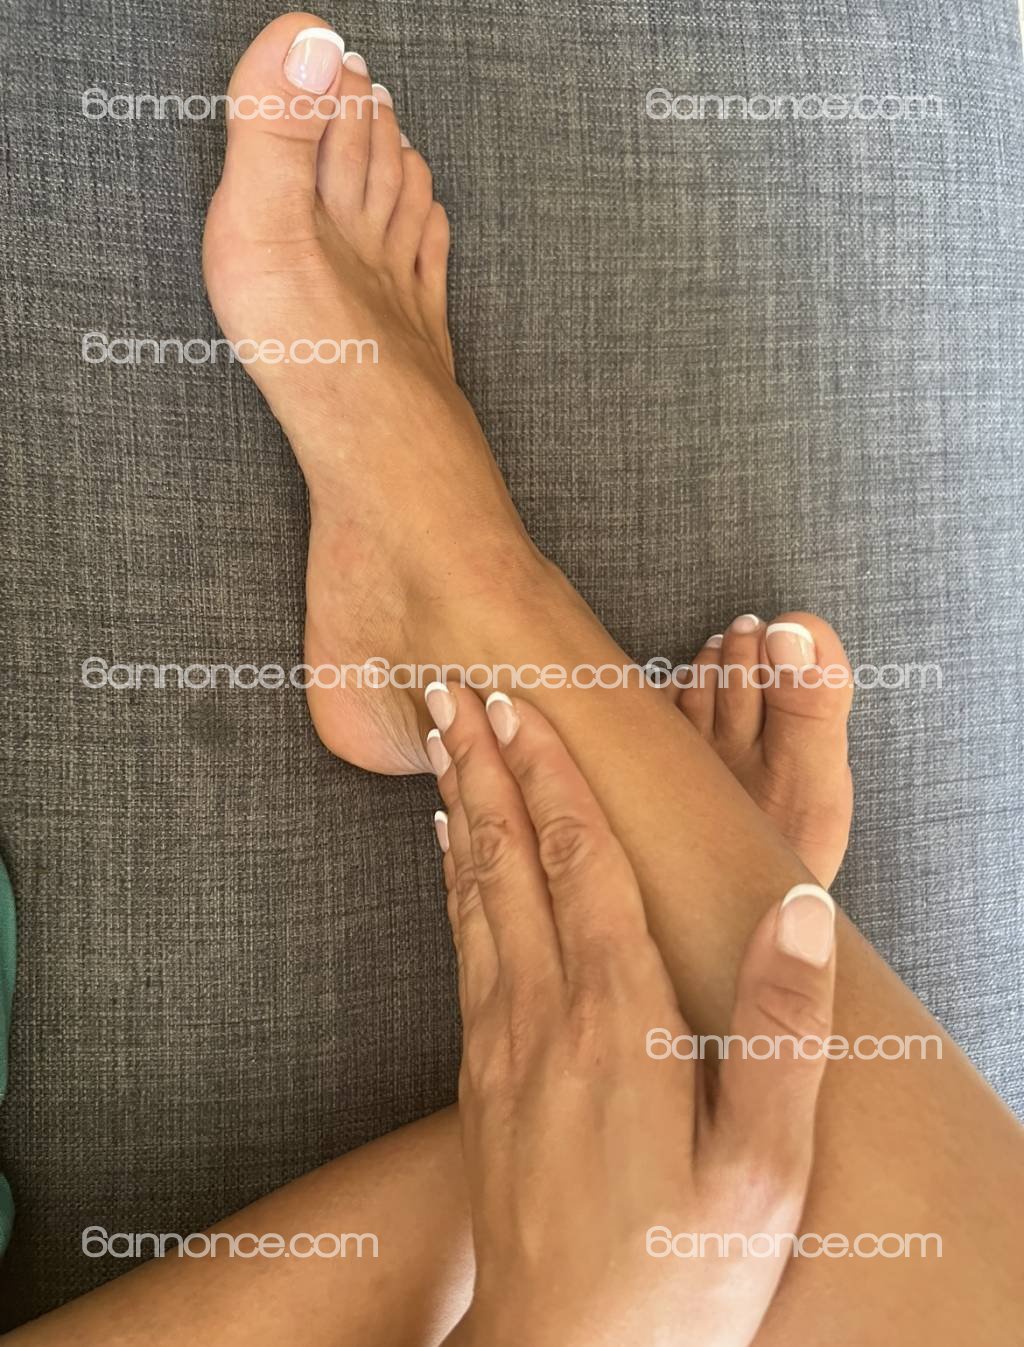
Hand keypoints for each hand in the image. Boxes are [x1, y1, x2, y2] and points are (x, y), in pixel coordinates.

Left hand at [427, 684, 836, 1346]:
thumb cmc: (681, 1273)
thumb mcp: (765, 1166)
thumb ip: (781, 1030)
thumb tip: (795, 907)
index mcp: (617, 1019)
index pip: (579, 865)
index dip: (552, 778)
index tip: (523, 704)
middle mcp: (544, 1015)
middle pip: (509, 862)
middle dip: (484, 767)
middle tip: (454, 688)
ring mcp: (500, 1045)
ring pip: (475, 897)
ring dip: (459, 810)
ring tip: (440, 744)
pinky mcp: (480, 1079)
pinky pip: (463, 950)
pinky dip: (455, 885)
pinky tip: (449, 857)